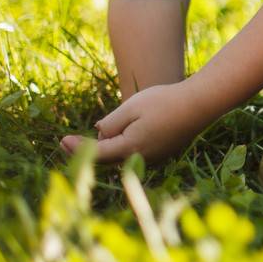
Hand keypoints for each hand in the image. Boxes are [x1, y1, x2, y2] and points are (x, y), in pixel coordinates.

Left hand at [61, 81, 210, 163]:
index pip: (95, 153)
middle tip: (67, 143)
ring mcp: (153, 158)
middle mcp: (140, 158)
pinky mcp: (162, 153)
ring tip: (88, 142)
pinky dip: (121, 149)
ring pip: (121, 158)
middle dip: (86, 152)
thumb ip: (111, 122)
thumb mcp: (132, 107)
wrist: (200, 104)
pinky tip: (114, 139)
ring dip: (104, 151)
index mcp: (130, 147)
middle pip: (106, 160)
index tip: (62, 140)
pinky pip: (134, 154)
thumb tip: (99, 134)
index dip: (76, 149)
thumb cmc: (165, 101)